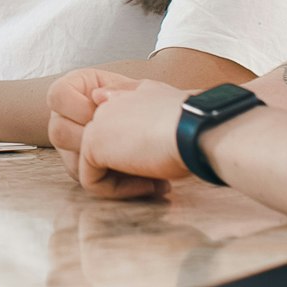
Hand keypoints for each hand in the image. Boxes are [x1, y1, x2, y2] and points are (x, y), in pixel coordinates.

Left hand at [51, 71, 188, 199]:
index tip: (164, 168)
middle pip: (102, 155)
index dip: (137, 160)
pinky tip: (150, 183)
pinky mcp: (91, 146)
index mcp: (120, 98)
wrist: (195, 128)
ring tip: (156, 182)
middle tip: (160, 180)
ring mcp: (94, 125)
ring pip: (93, 169)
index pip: (114, 138)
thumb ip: (128, 96)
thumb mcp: (159, 99)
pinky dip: (119, 191)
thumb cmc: (191, 121)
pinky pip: (91, 181)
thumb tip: (97, 95)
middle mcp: (103, 108)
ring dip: (123, 183)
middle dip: (126, 174)